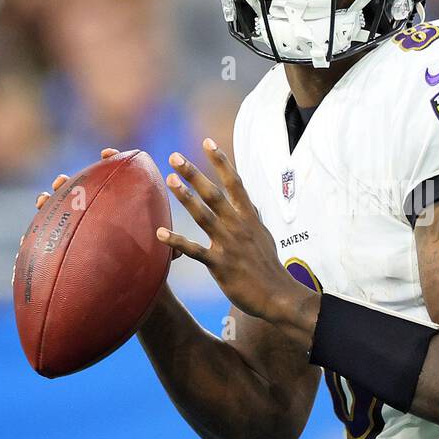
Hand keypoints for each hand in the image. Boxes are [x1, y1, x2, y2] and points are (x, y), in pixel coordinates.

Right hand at [34, 148, 181, 260]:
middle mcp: (100, 215)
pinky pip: (51, 239)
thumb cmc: (153, 268)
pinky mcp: (71, 248)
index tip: (108, 154)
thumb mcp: (164, 256)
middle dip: (70, 183)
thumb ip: (169, 246)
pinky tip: (27, 237)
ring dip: (50, 202)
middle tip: (63, 181)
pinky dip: (38, 236)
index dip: (111, 161)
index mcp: (123, 208)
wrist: (137, 291)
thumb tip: (166, 238)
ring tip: (43, 199)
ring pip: (62, 212)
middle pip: (81, 192)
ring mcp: (83, 230)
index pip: (116, 177)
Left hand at [160, 138, 313, 327]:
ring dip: (185, 197)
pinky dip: (176, 242)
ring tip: (169, 181)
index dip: (221, 161)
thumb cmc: (268, 267)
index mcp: (249, 217)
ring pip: (203, 215)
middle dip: (194, 174)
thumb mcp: (263, 235)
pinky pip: (194, 250)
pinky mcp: (220, 264)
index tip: (207, 142)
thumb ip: (251, 217)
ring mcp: (229, 244)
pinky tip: (159, 233)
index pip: (234, 183)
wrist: (279, 296)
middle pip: (214, 194)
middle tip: (175, 157)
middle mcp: (238, 226)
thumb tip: (247, 202)